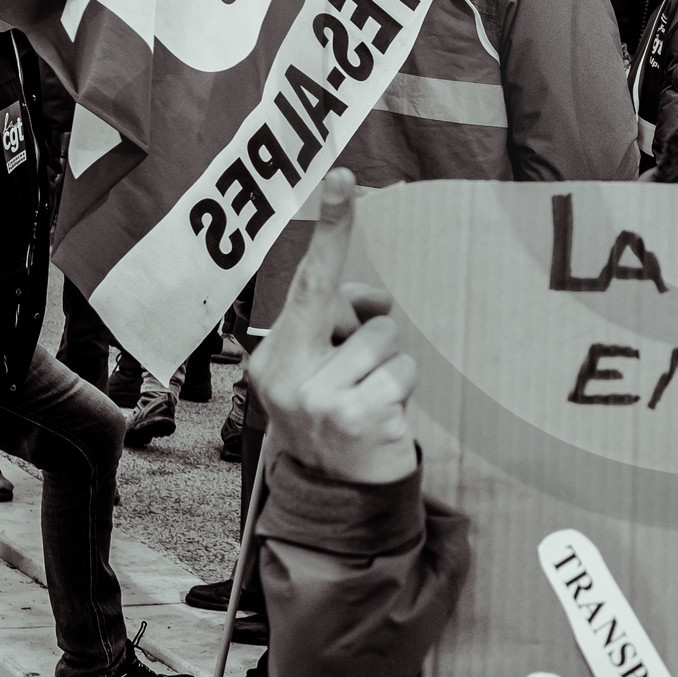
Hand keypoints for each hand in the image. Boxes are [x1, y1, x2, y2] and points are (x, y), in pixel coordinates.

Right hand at [251, 169, 417, 483]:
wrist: (335, 498)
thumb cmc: (335, 417)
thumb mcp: (324, 369)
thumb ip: (340, 325)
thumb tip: (376, 299)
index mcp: (275, 357)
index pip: (306, 284)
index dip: (330, 230)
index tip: (345, 178)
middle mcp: (287, 376)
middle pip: (354, 309)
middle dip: (368, 321)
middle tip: (361, 360)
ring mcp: (320, 399)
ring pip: (386, 341)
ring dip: (389, 368)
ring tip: (369, 401)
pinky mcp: (356, 416)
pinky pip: (403, 373)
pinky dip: (402, 392)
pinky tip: (381, 420)